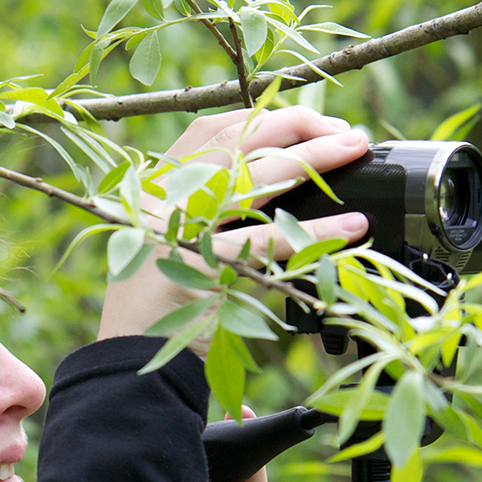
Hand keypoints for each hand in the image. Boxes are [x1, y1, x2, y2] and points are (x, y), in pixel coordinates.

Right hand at [98, 107, 369, 343]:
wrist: (126, 364)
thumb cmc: (159, 311)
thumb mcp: (176, 248)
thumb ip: (213, 217)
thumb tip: (282, 186)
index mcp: (156, 190)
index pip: (212, 131)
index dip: (262, 117)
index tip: (308, 120)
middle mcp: (163, 200)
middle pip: (236, 141)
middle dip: (298, 125)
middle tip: (347, 133)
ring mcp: (177, 230)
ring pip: (254, 177)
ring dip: (314, 158)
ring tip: (355, 151)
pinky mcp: (198, 268)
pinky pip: (266, 242)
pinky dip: (313, 234)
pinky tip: (350, 228)